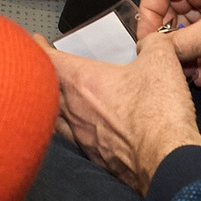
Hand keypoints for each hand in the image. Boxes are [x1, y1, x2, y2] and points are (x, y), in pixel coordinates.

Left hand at [47, 30, 200, 192]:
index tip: (34, 42)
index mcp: (82, 82)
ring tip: (59, 95)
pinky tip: (84, 126)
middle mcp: (74, 110)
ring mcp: (81, 137)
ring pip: (56, 116)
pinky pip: (74, 137)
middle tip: (46, 67)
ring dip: (53, 104)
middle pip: (45, 89)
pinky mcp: (95, 157)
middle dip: (44, 76)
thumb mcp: (161, 61)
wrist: (166, 161)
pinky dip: (72, 127)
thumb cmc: (158, 111)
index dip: (37, 48)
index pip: (47, 60)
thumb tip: (152, 40)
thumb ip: (153, 42)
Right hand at [140, 0, 200, 81]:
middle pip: (171, 7)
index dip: (148, 11)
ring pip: (186, 26)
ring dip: (185, 52)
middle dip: (168, 37)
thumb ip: (181, 42)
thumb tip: (151, 51)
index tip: (146, 41)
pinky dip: (199, 55)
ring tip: (191, 75)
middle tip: (168, 64)